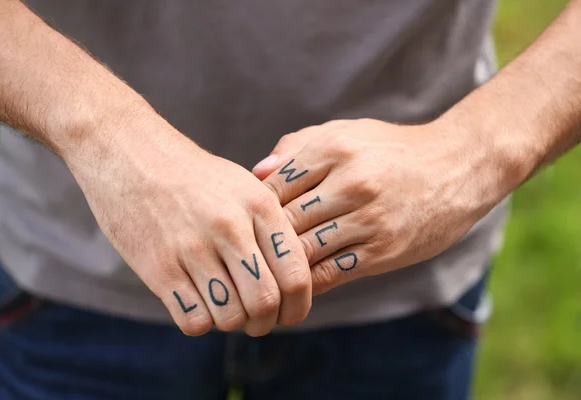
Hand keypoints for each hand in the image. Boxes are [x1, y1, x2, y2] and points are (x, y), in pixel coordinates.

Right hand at [64, 110, 310, 335]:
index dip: (298, 307)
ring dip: (231, 323)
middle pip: (265, 303)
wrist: (131, 154)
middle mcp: (230, 227)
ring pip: (230, 318)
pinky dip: (201, 323)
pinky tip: (197, 304)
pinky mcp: (158, 267)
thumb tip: (293, 282)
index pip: (296, 275)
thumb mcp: (244, 186)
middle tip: (257, 321)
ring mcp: (192, 247)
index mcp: (259, 206)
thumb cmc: (194, 176)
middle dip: (266, 323)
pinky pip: (194, 321)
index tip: (288, 314)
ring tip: (225, 307)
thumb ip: (272, 227)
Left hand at [253, 118, 498, 294]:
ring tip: (263, 271)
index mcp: (334, 149)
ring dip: (281, 264)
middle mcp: (351, 183)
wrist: (457, 167)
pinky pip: (331, 272)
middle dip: (262, 239)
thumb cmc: (391, 149)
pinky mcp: (384, 250)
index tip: (246, 220)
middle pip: (285, 221)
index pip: (273, 186)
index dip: (254, 208)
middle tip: (244, 253)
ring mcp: (369, 219)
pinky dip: (308, 281)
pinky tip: (295, 281)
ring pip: (304, 250)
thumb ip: (297, 147)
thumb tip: (256, 173)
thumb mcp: (346, 131)